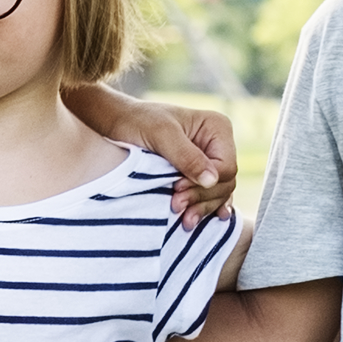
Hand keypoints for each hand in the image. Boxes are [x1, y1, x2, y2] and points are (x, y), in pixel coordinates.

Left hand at [65, 87, 237, 221]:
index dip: (205, 183)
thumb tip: (212, 180)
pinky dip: (200, 207)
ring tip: (183, 220)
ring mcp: (209, 161)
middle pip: (224, 183)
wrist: (116, 122)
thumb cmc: (137, 121)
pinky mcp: (196, 174)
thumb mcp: (161, 135)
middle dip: (201, 197)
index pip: (226, 167)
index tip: (177, 187)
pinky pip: (207, 196)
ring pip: (217, 193)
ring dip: (201, 207)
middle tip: (176, 206)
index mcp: (217, 128)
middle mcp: (218, 145)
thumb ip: (186, 157)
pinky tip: (195, 218)